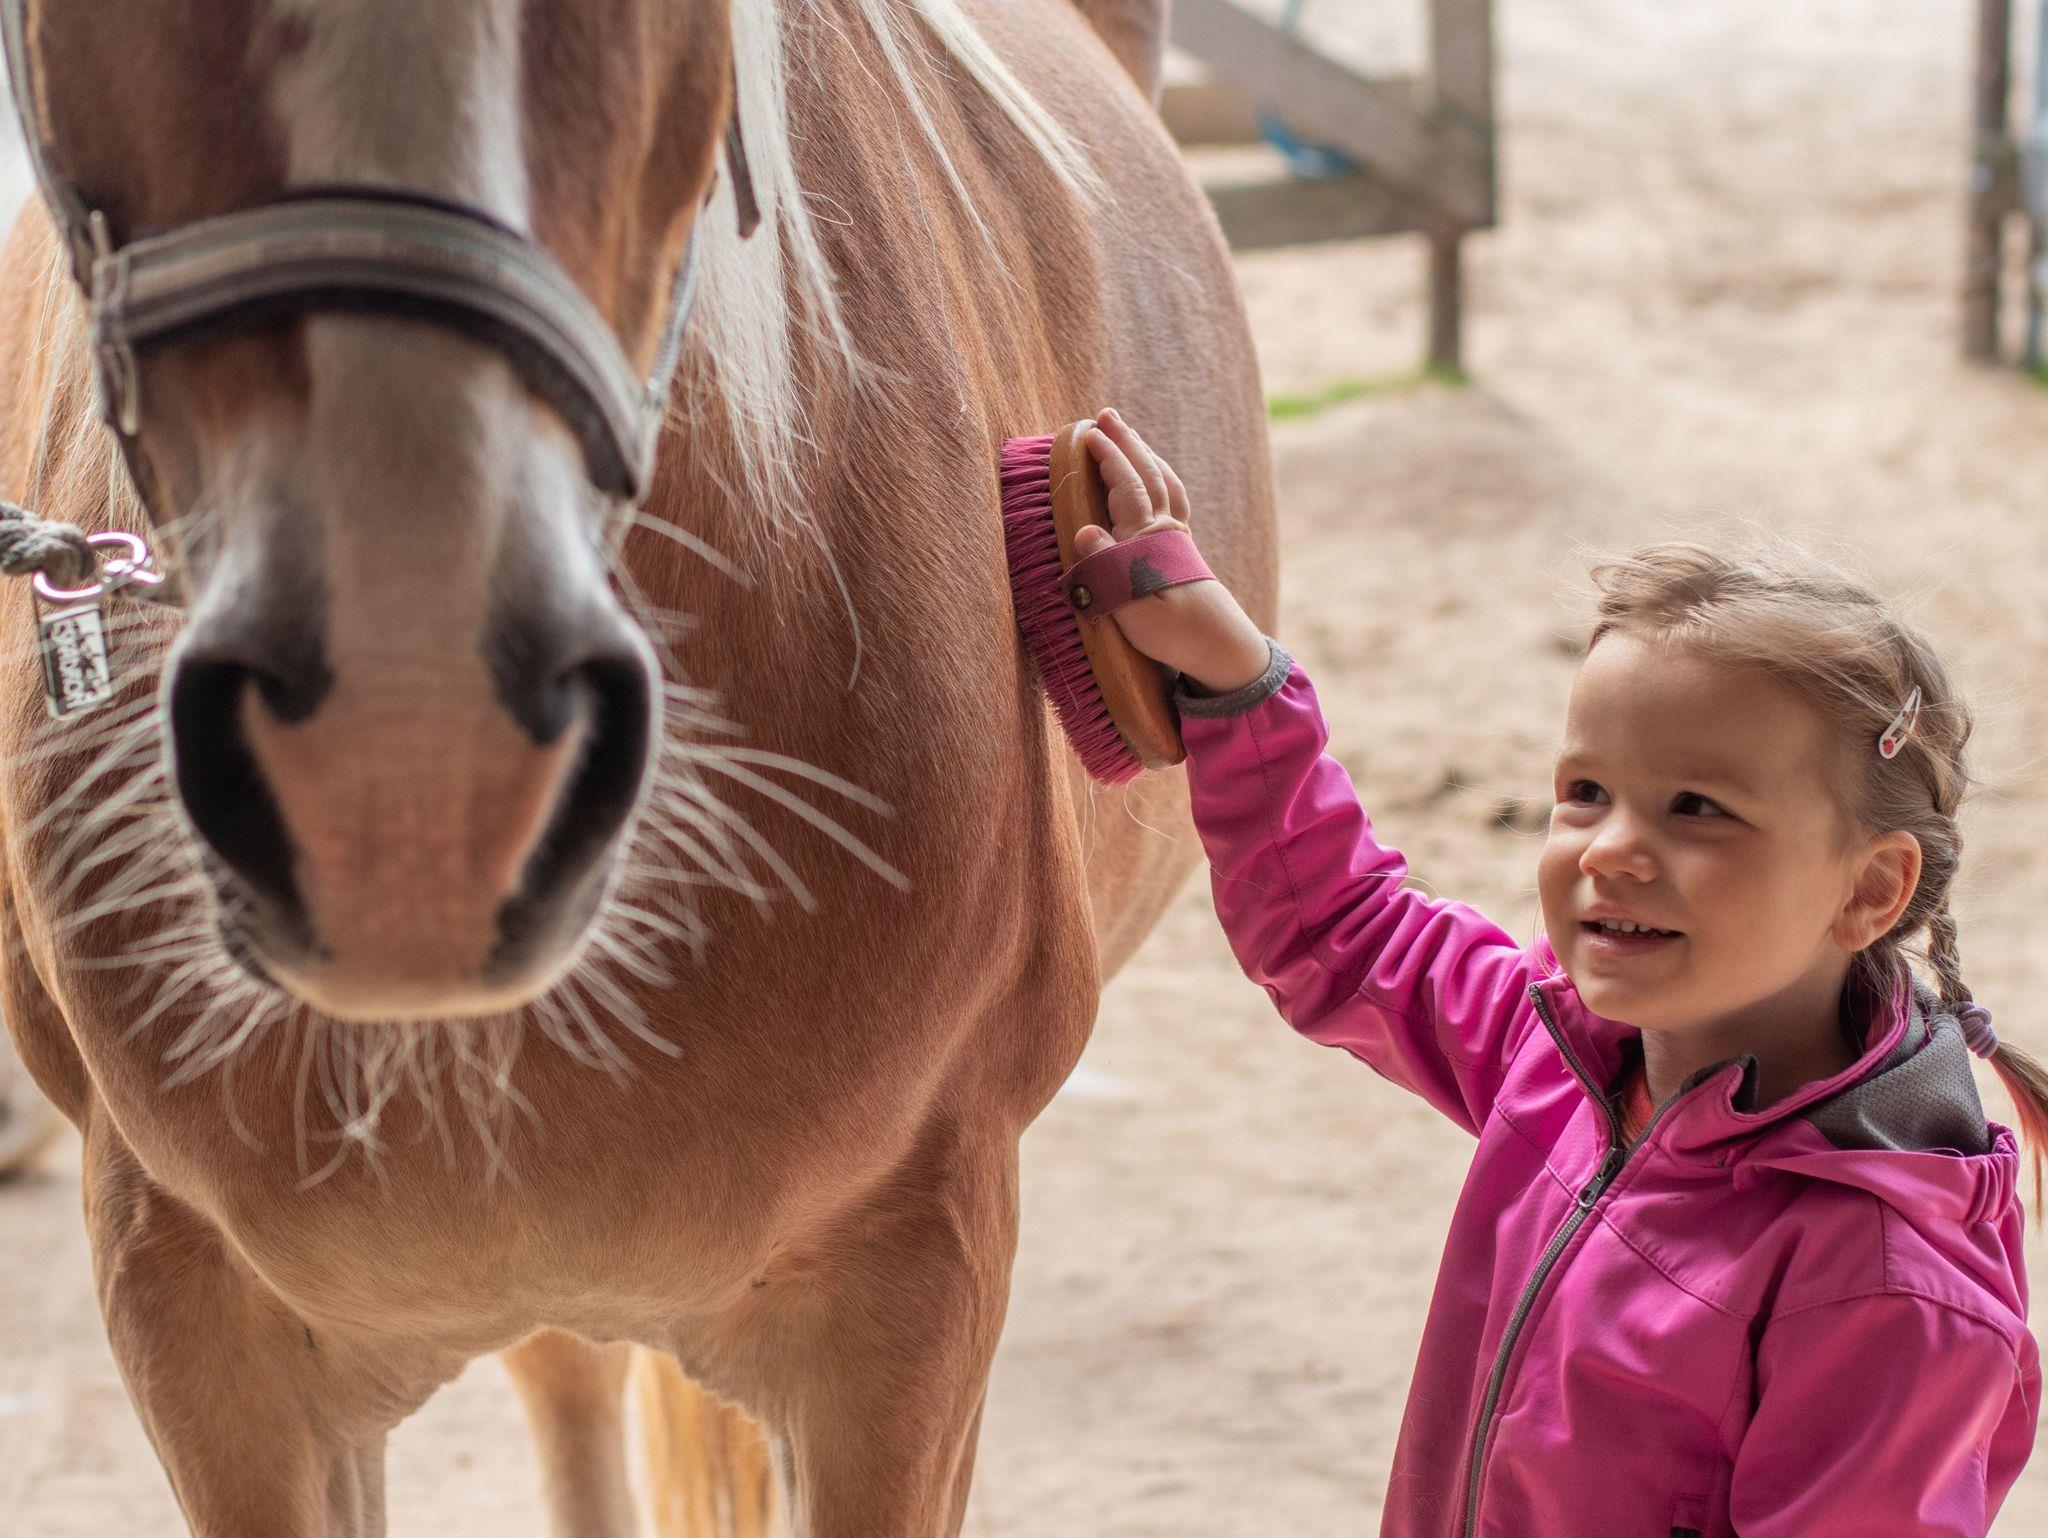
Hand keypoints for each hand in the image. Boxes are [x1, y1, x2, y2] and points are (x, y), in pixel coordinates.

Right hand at [1072, 407, 1270, 694]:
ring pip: (1162, 482)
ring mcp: (1177, 538)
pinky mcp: (1182, 551)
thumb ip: (1107, 570)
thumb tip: (1083, 531)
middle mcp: (1165, 531)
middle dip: (1125, 442)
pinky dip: (1160, 478)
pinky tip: (1154, 478)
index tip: (1086, 433)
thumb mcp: (1134, 611)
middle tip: (1105, 416)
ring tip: (1128, 436)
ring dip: (1143, 455)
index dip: (1108, 458)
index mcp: (1148, 540)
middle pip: (1146, 474)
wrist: (1222, 649)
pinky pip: (1172, 499)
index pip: (1126, 487)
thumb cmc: (1174, 634)